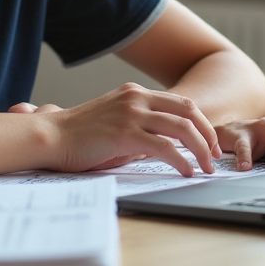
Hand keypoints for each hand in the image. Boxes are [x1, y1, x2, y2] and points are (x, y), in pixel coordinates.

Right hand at [7, 83, 221, 176]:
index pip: (181, 103)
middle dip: (208, 135)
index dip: (201, 123)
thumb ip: (138, 128)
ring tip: (206, 168)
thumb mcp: (113, 122)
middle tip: (214, 156)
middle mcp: (136, 98)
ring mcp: (132, 114)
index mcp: (134, 93)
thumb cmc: (77, 135)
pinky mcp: (126, 134)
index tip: (208, 143)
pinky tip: (186, 172)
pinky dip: (181, 161)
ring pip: (183, 128)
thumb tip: (163, 147)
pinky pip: (165, 147)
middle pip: (189, 112)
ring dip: (201, 150)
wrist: (50, 136)